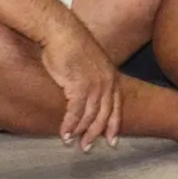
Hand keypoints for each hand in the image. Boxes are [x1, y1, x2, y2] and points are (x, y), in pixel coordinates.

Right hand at [39, 27, 118, 149]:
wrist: (61, 31)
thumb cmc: (70, 44)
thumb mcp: (88, 62)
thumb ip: (91, 77)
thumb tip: (83, 91)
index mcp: (111, 76)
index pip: (116, 106)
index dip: (113, 124)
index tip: (112, 140)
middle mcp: (107, 81)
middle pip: (104, 114)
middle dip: (96, 133)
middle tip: (87, 147)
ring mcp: (95, 83)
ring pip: (90, 115)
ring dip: (80, 131)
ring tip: (71, 142)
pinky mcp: (79, 85)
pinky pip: (75, 111)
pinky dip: (69, 124)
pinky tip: (64, 133)